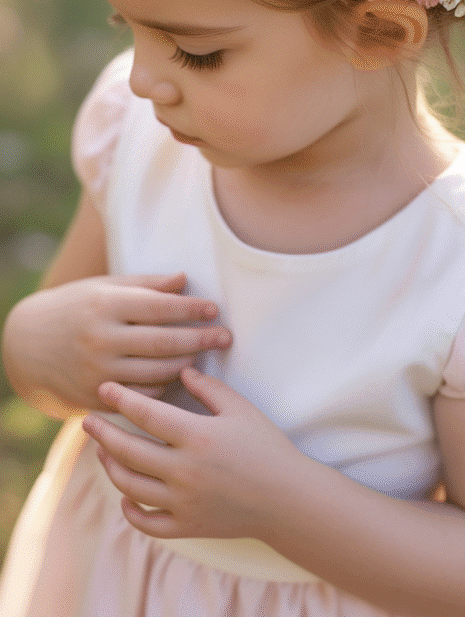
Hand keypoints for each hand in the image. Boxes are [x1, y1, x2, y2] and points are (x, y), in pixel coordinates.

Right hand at [3, 273, 231, 412]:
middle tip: (226, 337)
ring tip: (204, 355)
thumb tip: (185, 280)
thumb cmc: (74, 308)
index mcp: (106, 306)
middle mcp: (102, 340)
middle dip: (200, 339)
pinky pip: (141, 395)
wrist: (27, 347)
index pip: (159, 307)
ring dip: (186, 365)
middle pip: (163, 343)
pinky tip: (176, 376)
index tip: (214, 309)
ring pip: (156, 372)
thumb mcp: (104, 287)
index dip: (190, 309)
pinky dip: (163, 386)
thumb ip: (146, 285)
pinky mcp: (96, 397)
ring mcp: (98, 371)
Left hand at [82, 368, 304, 538]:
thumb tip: (180, 370)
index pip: (147, 415)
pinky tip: (125, 494)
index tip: (104, 388)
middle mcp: (185, 472)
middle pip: (128, 451)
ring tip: (104, 450)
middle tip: (89, 420)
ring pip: (130, 486)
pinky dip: (129, 509)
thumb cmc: (266, 447)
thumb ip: (208, 388)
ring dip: (111, 466)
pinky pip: (146, 522)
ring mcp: (183, 502)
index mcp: (198, 437)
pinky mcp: (187, 526)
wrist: (287, 498)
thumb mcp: (240, 408)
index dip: (121, 399)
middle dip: (103, 433)